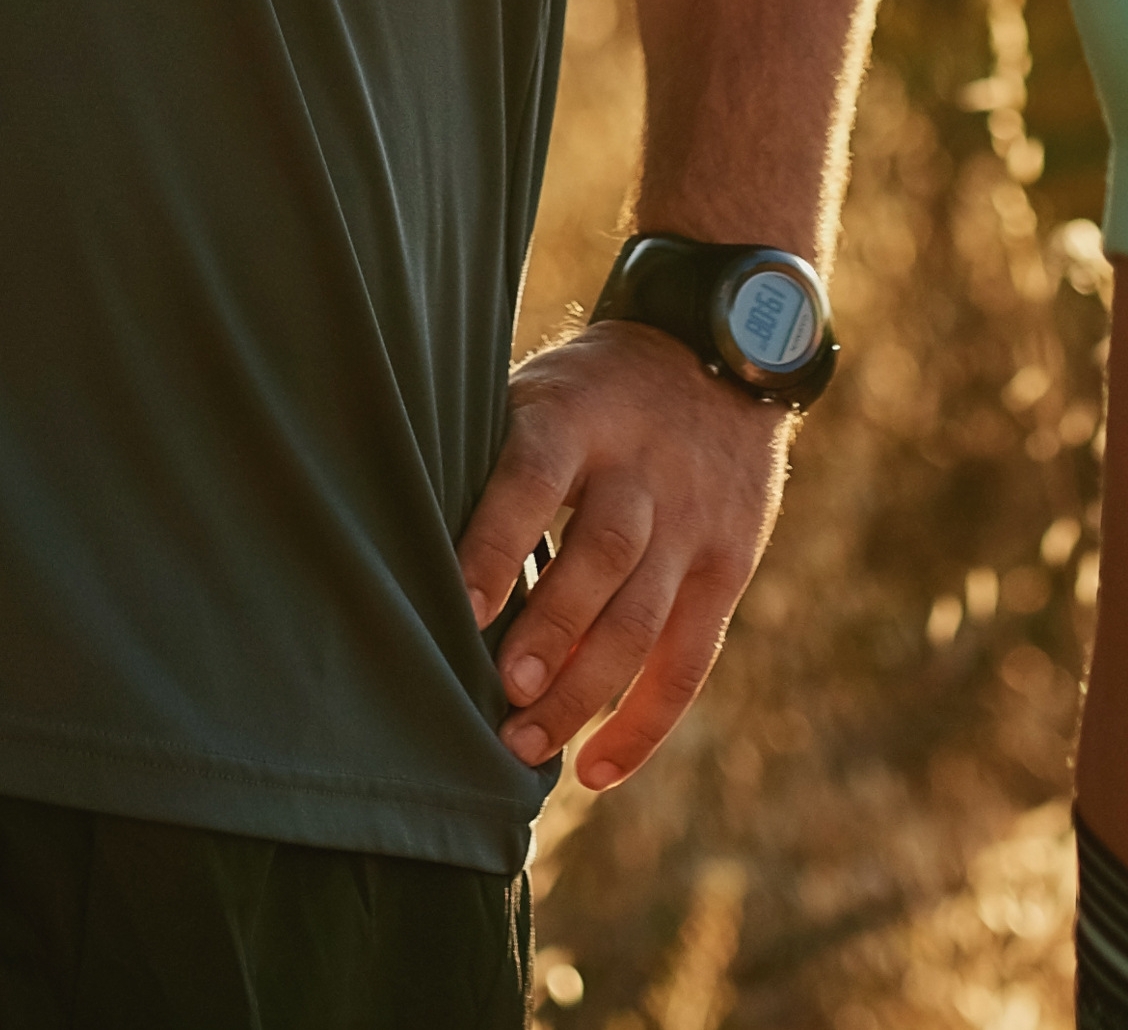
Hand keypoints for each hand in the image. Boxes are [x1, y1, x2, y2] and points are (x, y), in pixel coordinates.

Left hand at [460, 322, 795, 793]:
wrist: (718, 358)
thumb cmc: (589, 395)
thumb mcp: (538, 393)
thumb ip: (488, 461)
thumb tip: (399, 549)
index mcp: (576, 418)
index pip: (534, 479)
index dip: (497, 542)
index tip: (459, 608)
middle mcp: (641, 472)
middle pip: (602, 556)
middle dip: (553, 631)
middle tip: (506, 693)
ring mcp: (692, 524)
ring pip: (645, 617)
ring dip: (588, 690)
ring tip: (530, 745)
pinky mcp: (728, 567)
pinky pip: (690, 658)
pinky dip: (646, 722)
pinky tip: (596, 769)